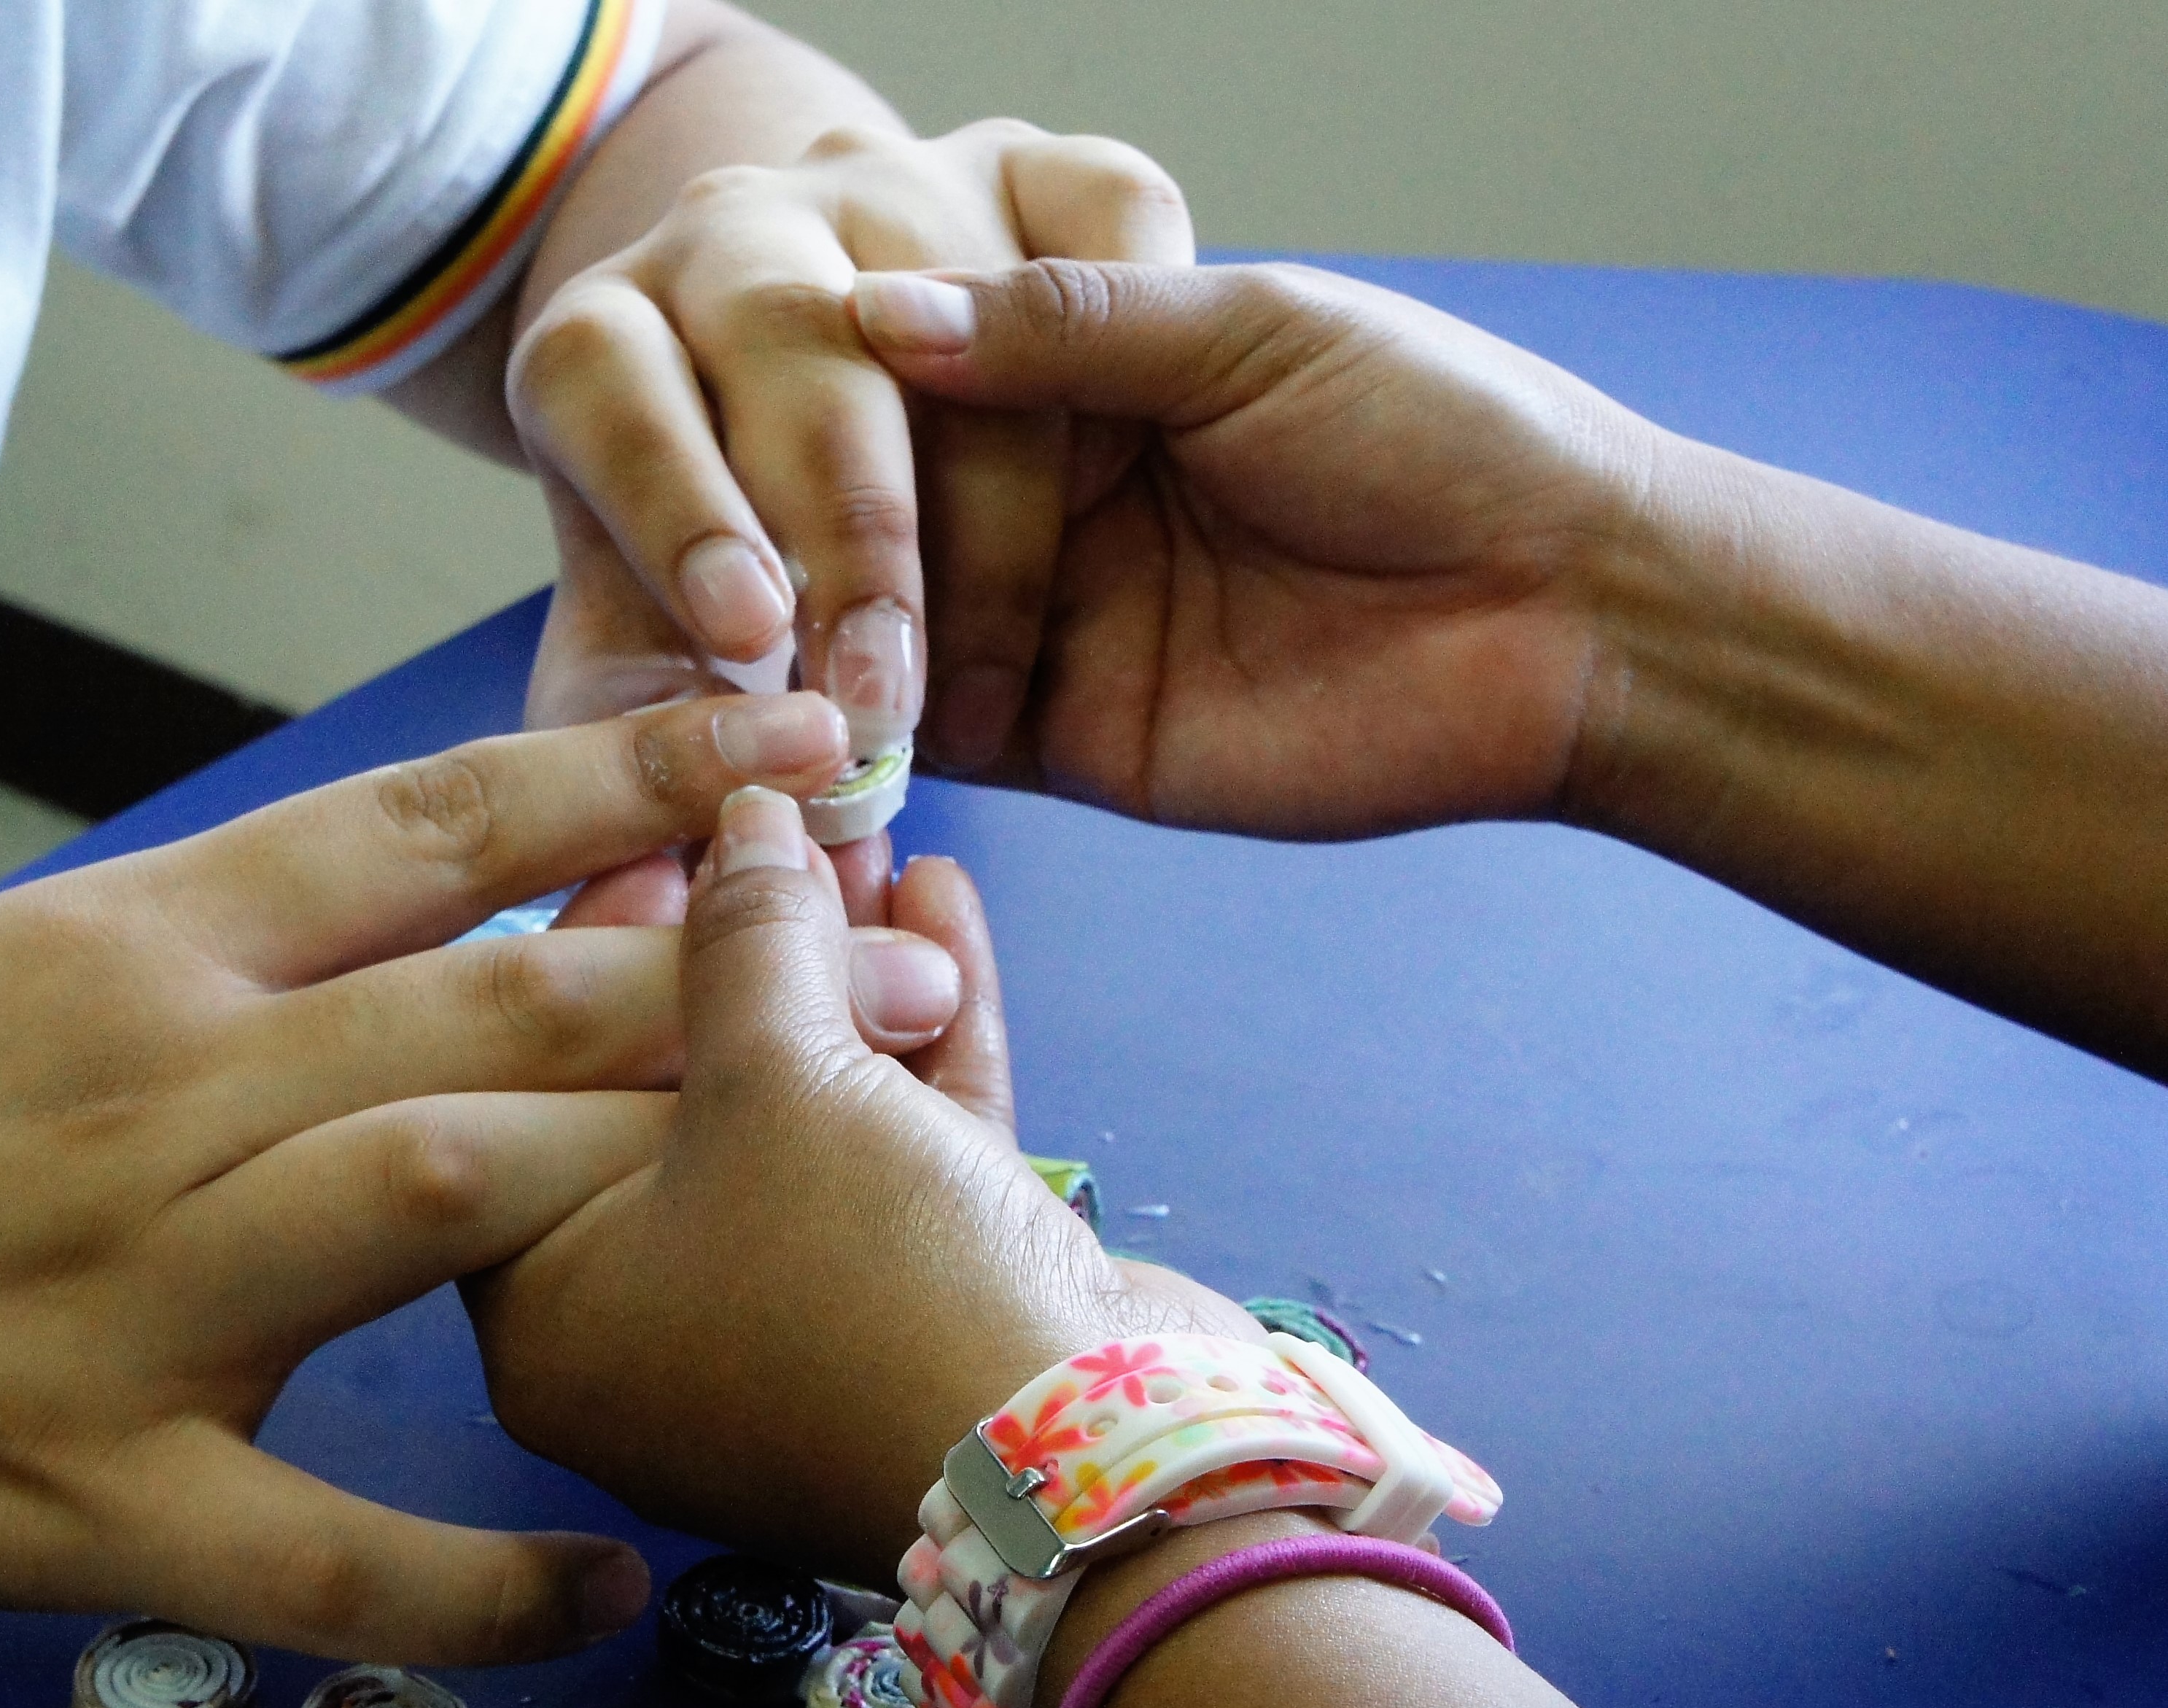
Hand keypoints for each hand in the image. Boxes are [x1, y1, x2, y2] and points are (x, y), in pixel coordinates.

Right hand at [0, 692, 1004, 1675]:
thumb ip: (153, 986)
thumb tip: (323, 978)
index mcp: (116, 947)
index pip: (427, 827)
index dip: (631, 782)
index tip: (793, 741)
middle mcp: (150, 1090)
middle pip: (497, 1005)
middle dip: (733, 982)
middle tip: (929, 968)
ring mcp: (116, 1297)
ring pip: (447, 1204)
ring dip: (654, 1196)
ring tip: (844, 1192)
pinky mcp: (55, 1498)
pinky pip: (323, 1547)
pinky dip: (479, 1576)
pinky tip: (609, 1586)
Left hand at [465, 787, 1254, 1584]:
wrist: (1098, 1474)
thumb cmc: (872, 1284)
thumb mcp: (774, 1078)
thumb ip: (744, 934)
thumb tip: (735, 820)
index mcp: (547, 1313)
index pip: (526, 1087)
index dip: (593, 940)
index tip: (653, 828)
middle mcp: (653, 1337)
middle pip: (669, 1095)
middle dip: (738, 945)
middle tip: (767, 816)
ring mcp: (795, 1335)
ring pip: (801, 1115)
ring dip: (842, 972)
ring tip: (864, 830)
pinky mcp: (922, 1321)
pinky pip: (896, 1154)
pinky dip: (919, 1039)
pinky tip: (940, 902)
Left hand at [510, 122, 1193, 792]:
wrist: (853, 474)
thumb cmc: (745, 602)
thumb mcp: (663, 665)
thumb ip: (638, 725)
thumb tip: (636, 827)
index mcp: (608, 340)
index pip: (604, 388)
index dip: (675, 508)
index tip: (747, 635)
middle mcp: (741, 238)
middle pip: (784, 339)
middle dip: (849, 532)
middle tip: (881, 684)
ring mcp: (899, 189)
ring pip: (948, 295)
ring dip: (985, 494)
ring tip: (992, 657)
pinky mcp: (1046, 172)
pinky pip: (1106, 214)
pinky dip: (1125, 323)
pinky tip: (1123, 476)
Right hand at [852, 259, 1669, 839]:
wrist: (1571, 614)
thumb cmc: (1447, 438)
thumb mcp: (1247, 335)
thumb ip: (1061, 323)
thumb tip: (872, 306)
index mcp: (1082, 364)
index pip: (908, 365)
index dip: (847, 389)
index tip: (796, 399)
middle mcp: (1040, 487)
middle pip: (872, 496)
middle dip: (838, 527)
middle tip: (806, 563)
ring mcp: (1041, 616)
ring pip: (875, 615)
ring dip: (834, 632)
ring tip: (797, 648)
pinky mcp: (1059, 740)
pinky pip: (927, 739)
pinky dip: (861, 735)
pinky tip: (816, 721)